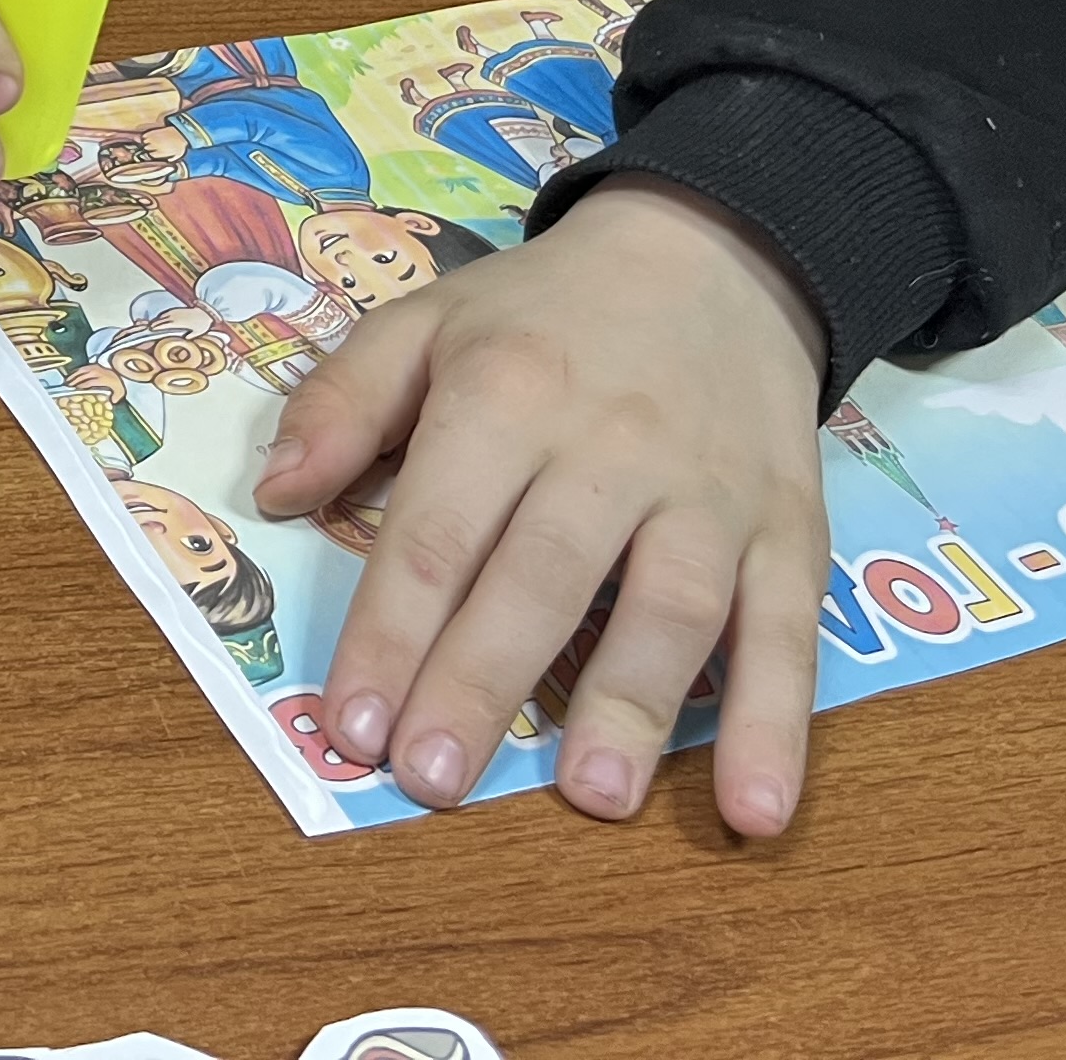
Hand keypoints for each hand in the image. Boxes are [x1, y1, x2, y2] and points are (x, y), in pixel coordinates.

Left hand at [250, 172, 831, 834]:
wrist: (713, 257)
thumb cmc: (543, 313)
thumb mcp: (425, 322)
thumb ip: (343, 403)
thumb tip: (275, 493)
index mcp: (504, 394)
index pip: (436, 531)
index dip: (391, 632)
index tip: (351, 727)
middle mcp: (609, 447)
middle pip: (541, 578)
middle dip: (483, 682)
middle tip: (433, 781)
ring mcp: (709, 494)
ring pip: (671, 607)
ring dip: (631, 706)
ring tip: (589, 797)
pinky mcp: (790, 529)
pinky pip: (789, 630)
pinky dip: (779, 722)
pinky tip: (759, 808)